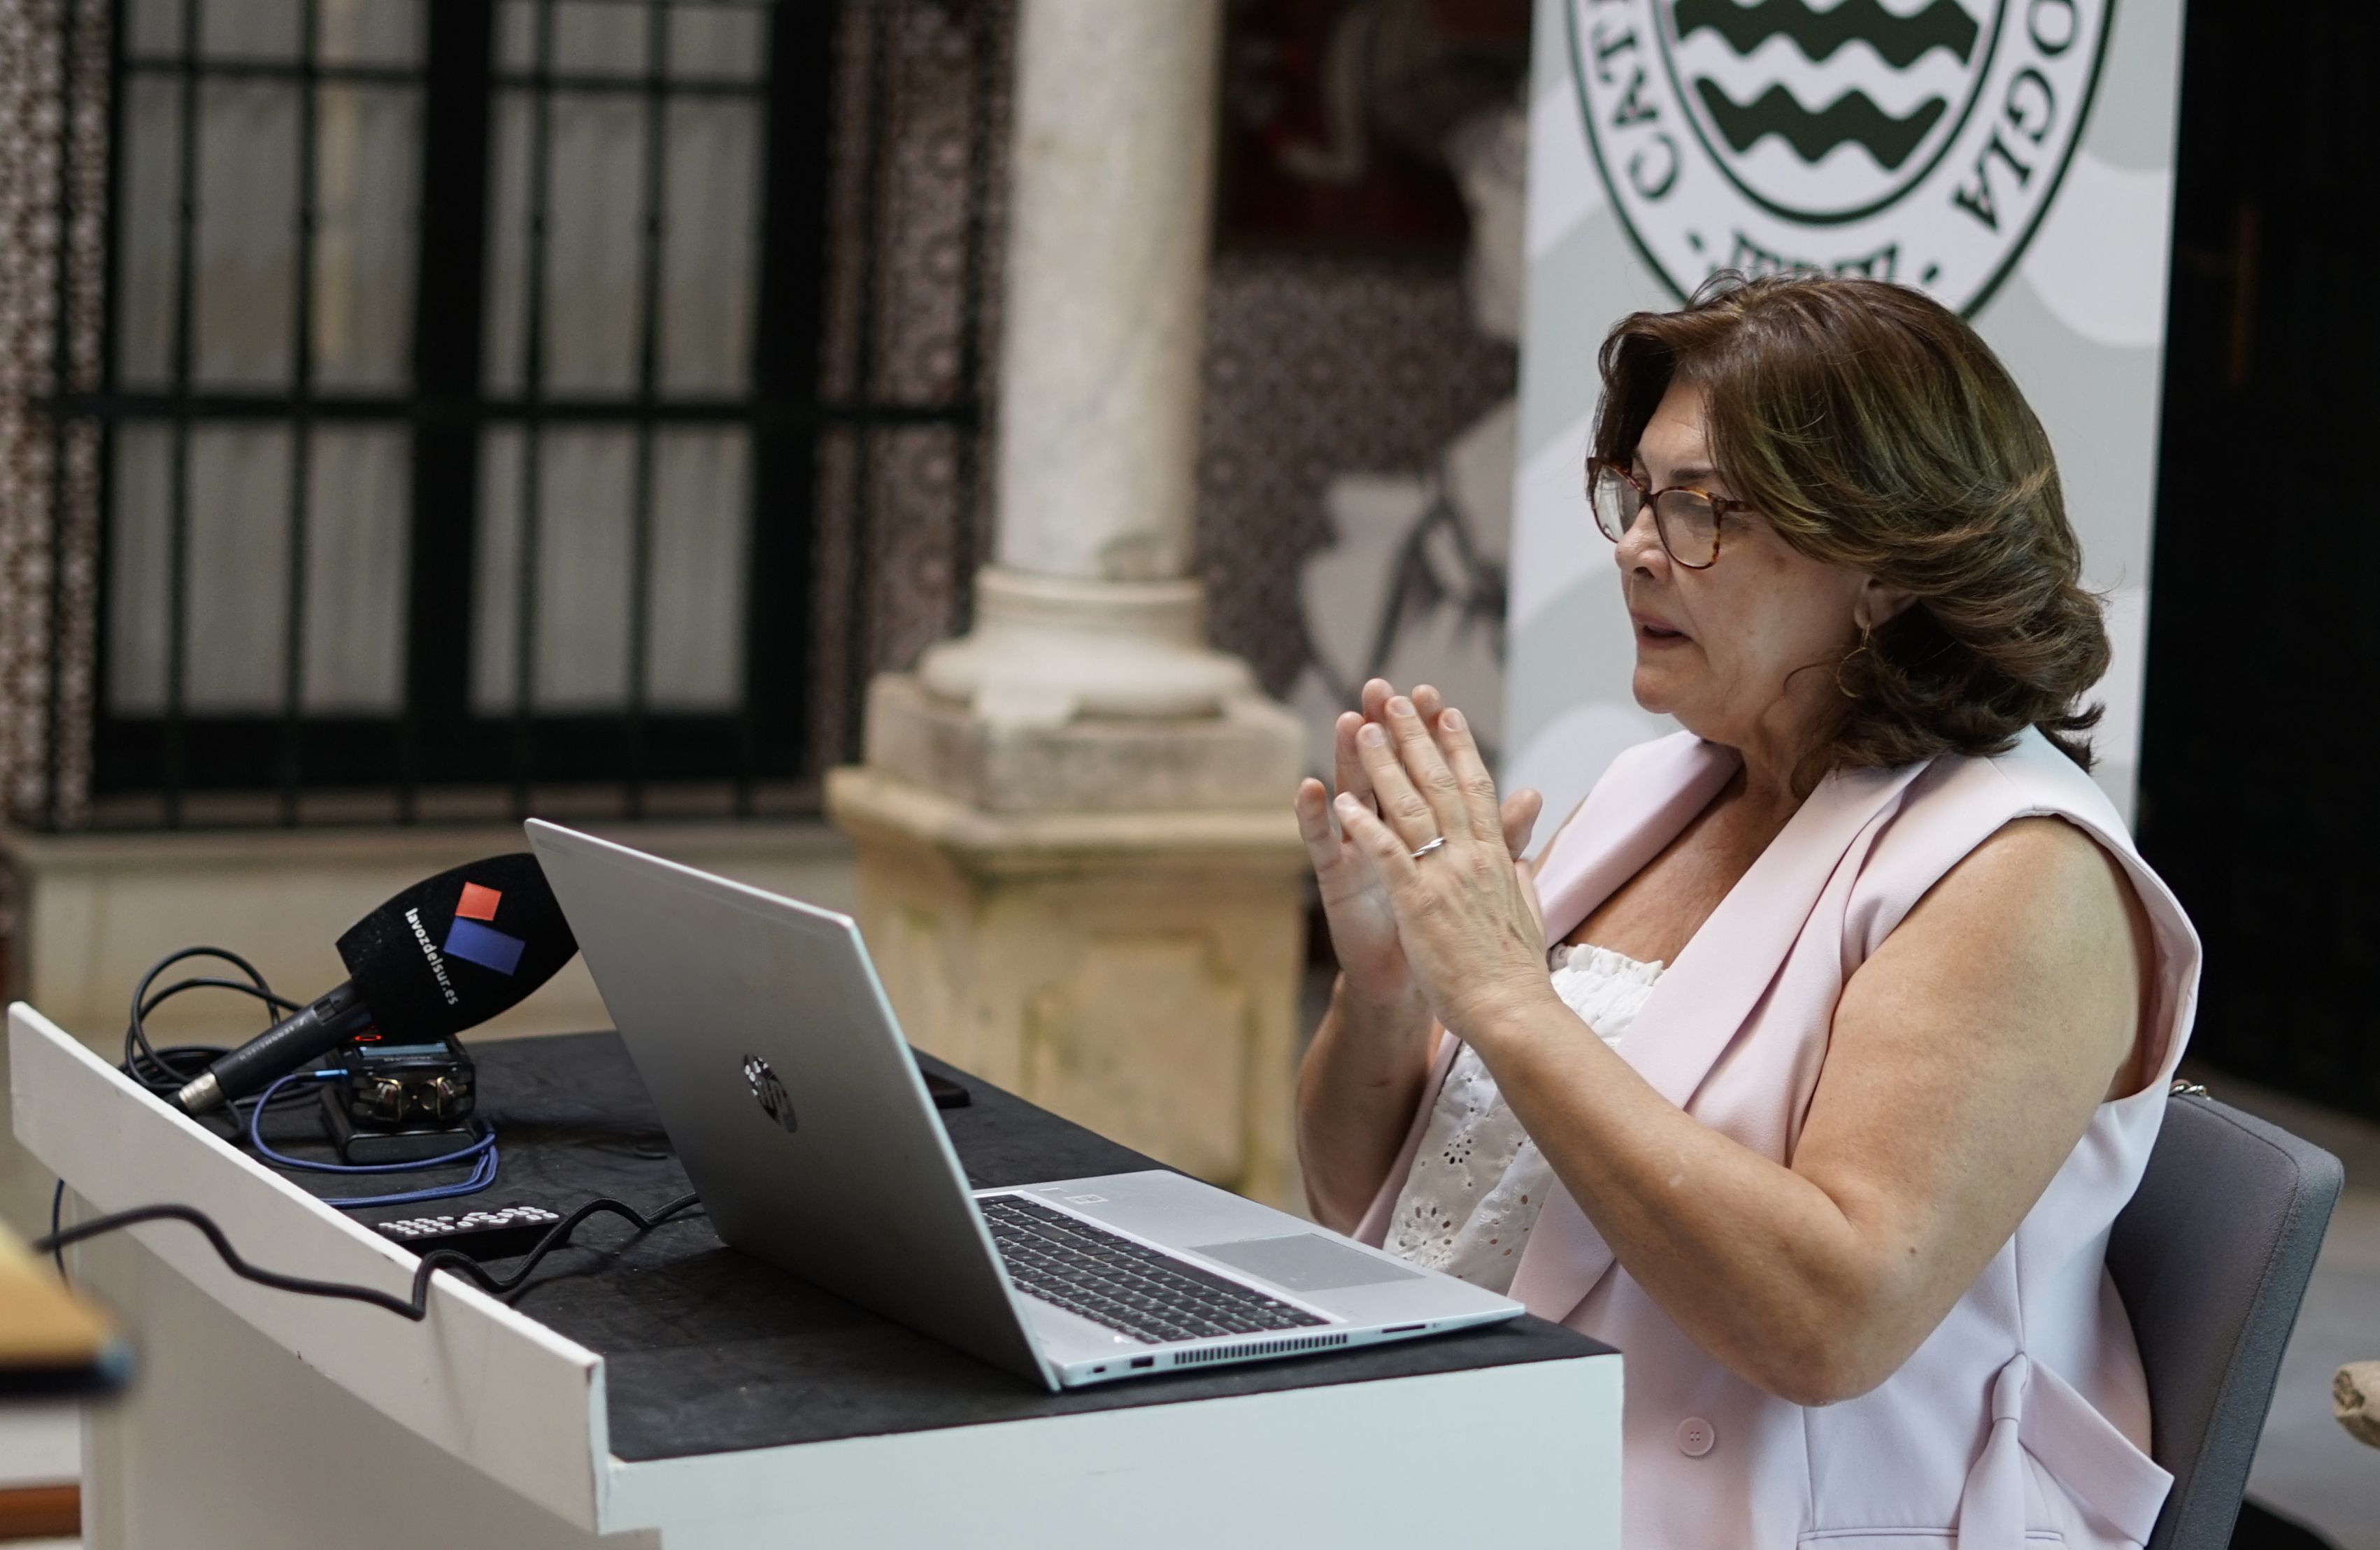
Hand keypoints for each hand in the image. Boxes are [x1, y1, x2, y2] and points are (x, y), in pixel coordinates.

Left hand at [1329, 690, 1552, 1037]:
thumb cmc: (1514, 971)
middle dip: (1416, 736)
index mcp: (1495, 858)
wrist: (1512, 1012)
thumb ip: (1519, 874)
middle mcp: (1472, 857)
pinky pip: (1385, 853)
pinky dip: (1361, 823)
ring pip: (1410, 806)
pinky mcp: (1418, 902)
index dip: (1459, 746)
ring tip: (1363, 727)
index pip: (1477, 788)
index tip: (1445, 711)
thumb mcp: (1526, 910)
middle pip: (1441, 782)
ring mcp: (1444, 876)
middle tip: (1395, 697)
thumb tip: (1521, 855)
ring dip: (1384, 764)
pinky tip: (1338, 800)